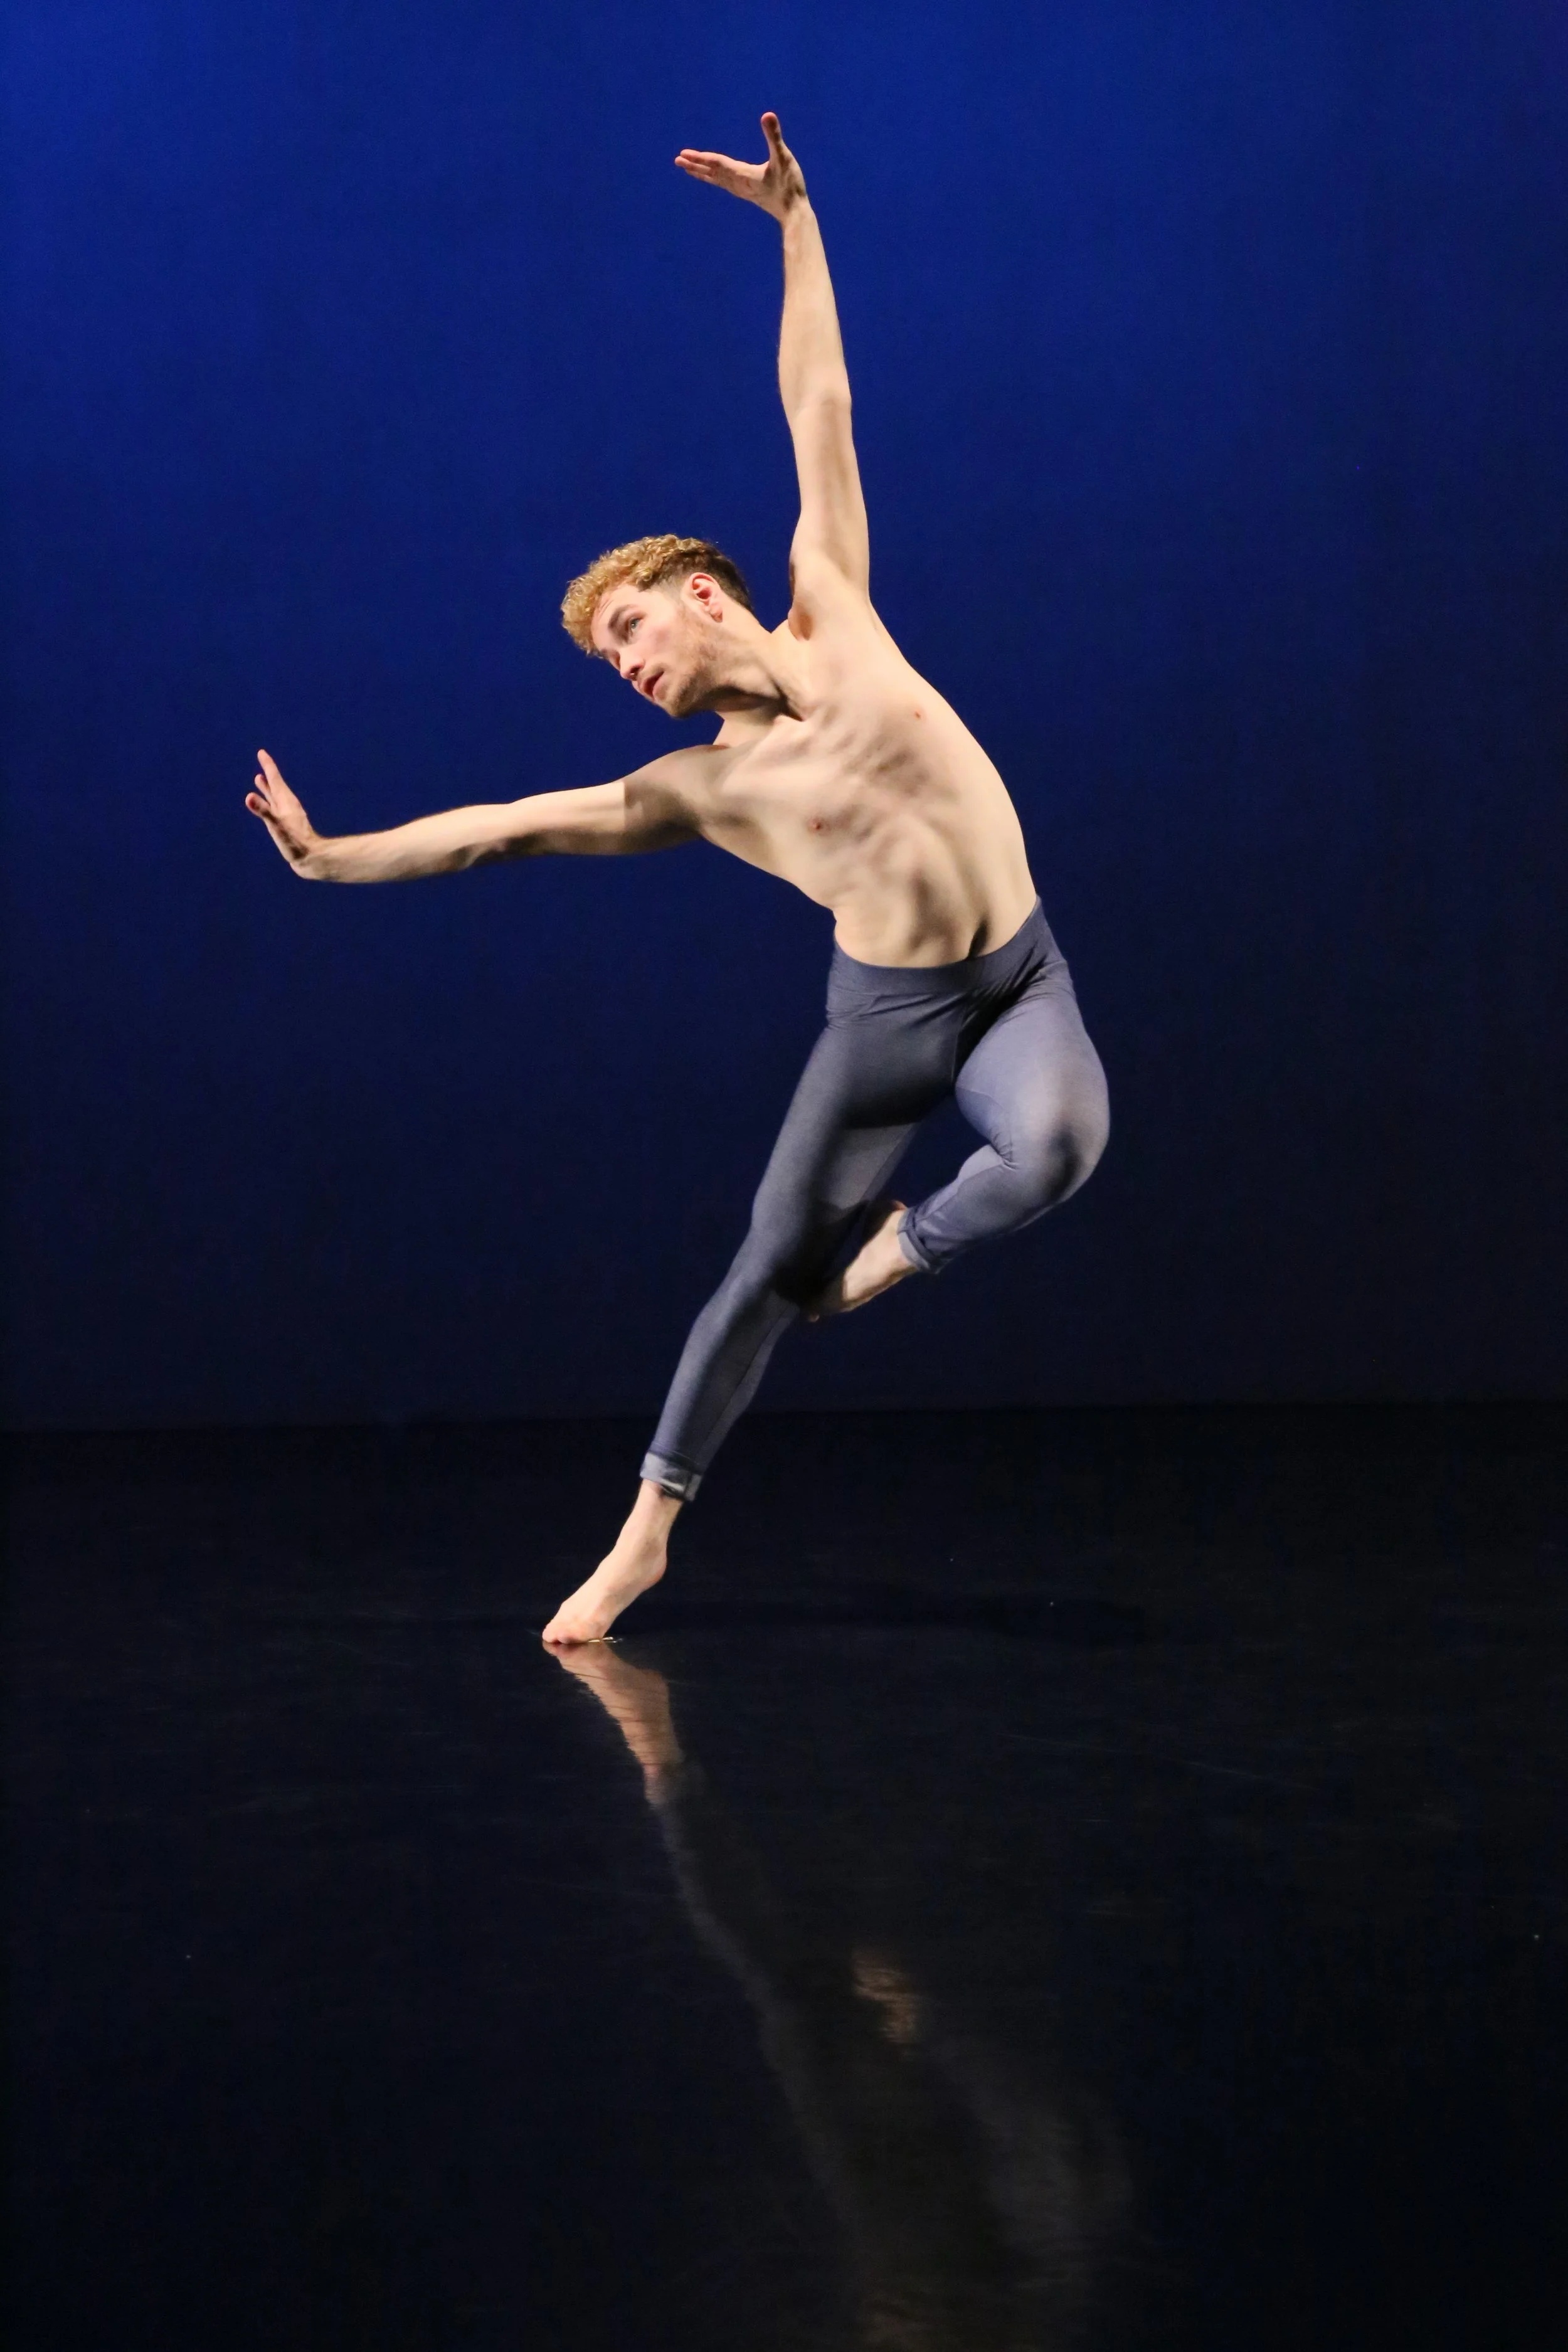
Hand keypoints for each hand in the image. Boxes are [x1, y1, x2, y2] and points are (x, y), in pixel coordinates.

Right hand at [245, 748, 322, 874]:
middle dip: (268, 773)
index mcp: (285, 802)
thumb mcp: (276, 826)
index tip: (262, 752)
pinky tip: (269, 806)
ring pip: (275, 796)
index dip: (268, 766)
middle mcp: (287, 806)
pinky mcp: (287, 825)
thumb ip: (263, 811)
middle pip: (275, 785)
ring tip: (260, 779)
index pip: (275, 779)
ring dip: (267, 787)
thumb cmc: (295, 843)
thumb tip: (249, 797)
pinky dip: (269, 802)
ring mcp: (287, 815)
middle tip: (262, 760)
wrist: (312, 859)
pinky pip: (275, 808)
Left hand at [675, 111, 806, 220]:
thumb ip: (774, 137)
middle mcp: (737, 183)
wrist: (794, 213)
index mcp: (742, 174)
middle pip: (711, 172)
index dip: (700, 157)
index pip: (716, 163)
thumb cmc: (790, 185)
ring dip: (702, 173)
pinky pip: (724, 184)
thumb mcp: (784, 157)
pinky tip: (713, 178)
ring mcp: (741, 190)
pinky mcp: (747, 193)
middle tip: (677, 160)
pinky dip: (714, 179)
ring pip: (716, 180)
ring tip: (688, 169)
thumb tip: (767, 115)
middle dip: (694, 165)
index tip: (683, 154)